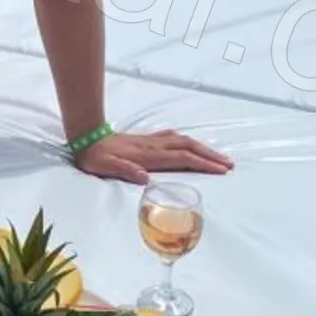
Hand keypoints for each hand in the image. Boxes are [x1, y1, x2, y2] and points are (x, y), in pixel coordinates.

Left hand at [74, 129, 233, 184]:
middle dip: (210, 156)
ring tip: (218, 157)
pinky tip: (191, 145)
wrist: (85, 137)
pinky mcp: (147, 140)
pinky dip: (188, 142)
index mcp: (148, 156)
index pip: (182, 159)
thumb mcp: (105, 167)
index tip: (220, 170)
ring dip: (202, 148)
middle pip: (188, 148)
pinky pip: (174, 139)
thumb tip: (144, 178)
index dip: (202, 164)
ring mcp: (151, 141)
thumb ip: (125, 170)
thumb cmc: (95, 157)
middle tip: (229, 164)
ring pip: (183, 142)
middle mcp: (153, 146)